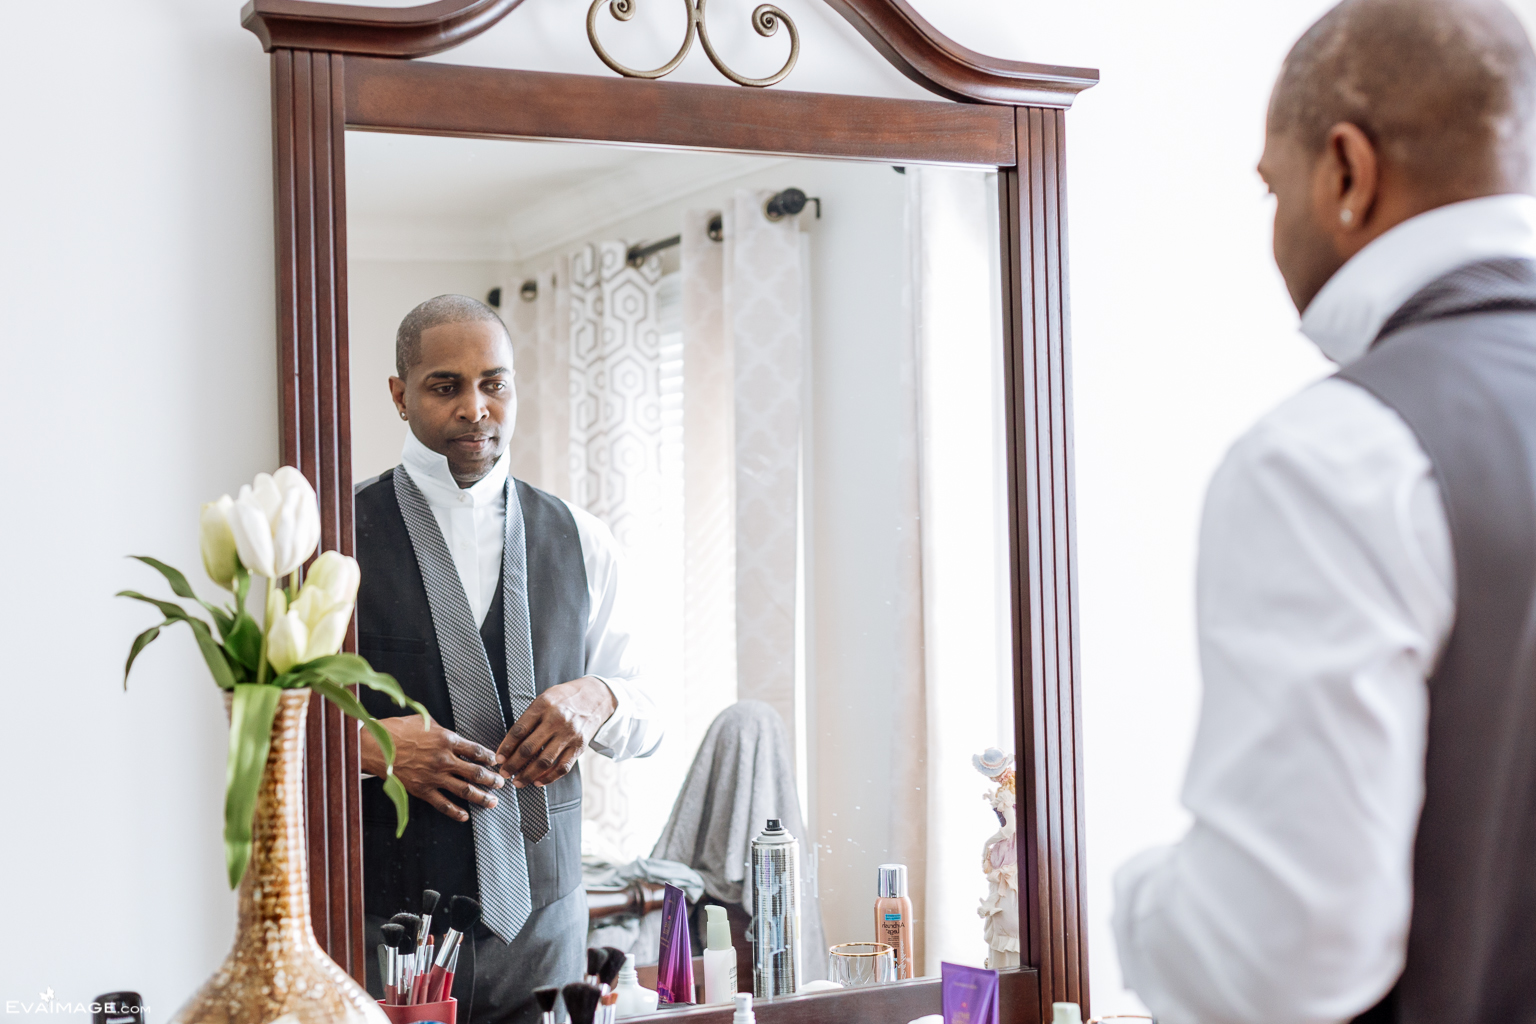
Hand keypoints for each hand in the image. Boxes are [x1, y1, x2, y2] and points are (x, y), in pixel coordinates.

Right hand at [359, 715, 503, 821]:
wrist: (375, 746)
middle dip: (492, 779)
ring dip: (481, 797)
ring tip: (493, 802)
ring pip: (464, 790)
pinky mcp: (422, 790)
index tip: (496, 762)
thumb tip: (454, 735)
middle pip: (475, 772)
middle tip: (501, 783)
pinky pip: (443, 804)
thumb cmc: (398, 730)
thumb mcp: (425, 721)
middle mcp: (444, 759)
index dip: (489, 757)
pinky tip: (464, 816)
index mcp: (447, 739)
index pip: (476, 750)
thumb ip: (443, 730)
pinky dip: (455, 812)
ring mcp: (434, 776)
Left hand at [495, 677, 616, 787]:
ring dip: (528, 775)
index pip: (519, 730)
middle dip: (513, 764)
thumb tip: (510, 745)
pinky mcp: (579, 746)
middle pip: (529, 748)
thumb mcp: (545, 698)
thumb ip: (530, 718)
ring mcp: (569, 734)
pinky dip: (549, 778)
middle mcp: (556, 720)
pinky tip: (538, 782)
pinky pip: (562, 767)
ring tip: (517, 782)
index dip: (506, 747)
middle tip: (504, 774)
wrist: (596, 696)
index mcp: (543, 705)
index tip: (498, 759)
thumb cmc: (564, 698)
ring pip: (544, 761)